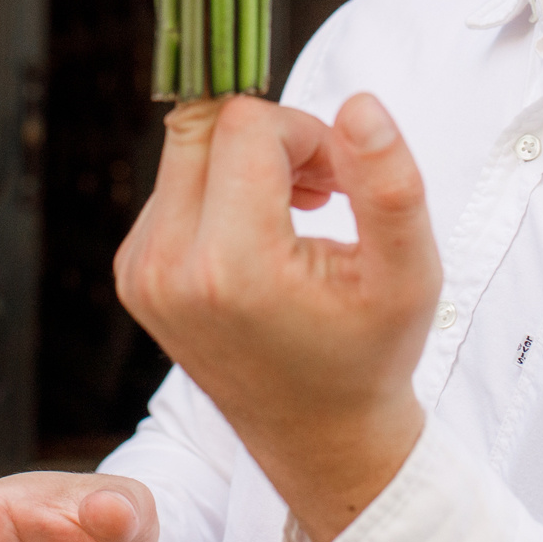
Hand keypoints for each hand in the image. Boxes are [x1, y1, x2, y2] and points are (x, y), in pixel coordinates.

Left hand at [114, 93, 440, 541]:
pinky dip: (220, 190)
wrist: (319, 437)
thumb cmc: (370, 353)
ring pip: (185, 149)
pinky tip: (264, 234)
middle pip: (202, 124)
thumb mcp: (408, 273)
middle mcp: (168, 268)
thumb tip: (359, 103)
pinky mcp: (133, 274)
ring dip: (245, 161)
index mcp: (231, 266)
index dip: (304, 132)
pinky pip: (172, 186)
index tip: (340, 181)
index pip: (245, 123)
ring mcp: (142, 273)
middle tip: (323, 188)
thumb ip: (389, 183)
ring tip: (302, 213)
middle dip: (270, 137)